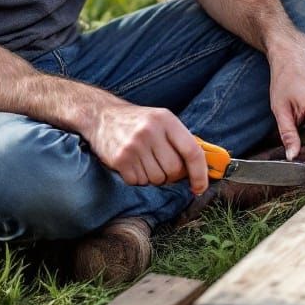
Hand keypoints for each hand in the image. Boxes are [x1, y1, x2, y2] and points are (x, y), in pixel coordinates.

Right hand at [86, 104, 208, 194]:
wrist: (101, 116)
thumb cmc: (138, 122)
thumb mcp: (162, 121)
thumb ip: (181, 140)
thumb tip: (203, 169)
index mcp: (166, 120)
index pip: (192, 151)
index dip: (200, 173)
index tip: (200, 187)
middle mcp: (151, 130)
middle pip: (174, 170)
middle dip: (171, 175)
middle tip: (161, 165)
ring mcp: (134, 145)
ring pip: (156, 179)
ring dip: (152, 177)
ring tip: (143, 160)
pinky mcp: (120, 158)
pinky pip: (138, 182)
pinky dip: (137, 178)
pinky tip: (131, 163)